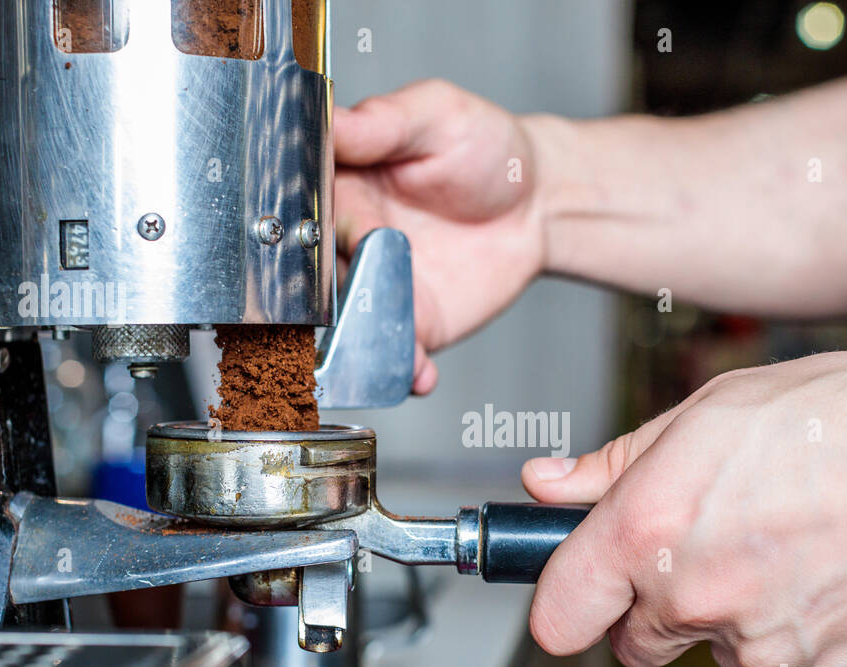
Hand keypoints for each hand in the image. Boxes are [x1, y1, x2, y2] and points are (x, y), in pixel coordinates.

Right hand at [334, 80, 544, 393]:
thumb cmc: (484, 147)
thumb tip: (333, 121)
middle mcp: (351, 241)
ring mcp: (380, 287)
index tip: (326, 238)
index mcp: (343, 185)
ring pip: (351, 323)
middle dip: (326, 296)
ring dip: (360, 342)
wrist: (539, 201)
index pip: (307, 210)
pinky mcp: (415, 322)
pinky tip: (417, 373)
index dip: (310, 227)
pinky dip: (404, 370)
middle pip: (317, 276)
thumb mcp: (435, 114)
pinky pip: (398, 354)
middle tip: (350, 301)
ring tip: (381, 349)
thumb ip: (384, 122)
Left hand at [520, 349, 846, 666]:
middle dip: (655, 604)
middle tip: (710, 541)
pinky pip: (781, 663)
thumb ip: (613, 463)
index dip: (566, 602)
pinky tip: (827, 569)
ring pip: (714, 649)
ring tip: (789, 539)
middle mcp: (695, 600)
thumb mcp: (708, 411)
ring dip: (733, 612)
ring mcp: (761, 647)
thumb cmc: (841, 418)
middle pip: (636, 641)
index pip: (558, 617)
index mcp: (649, 531)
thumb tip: (546, 484)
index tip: (579, 591)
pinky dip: (794, 629)